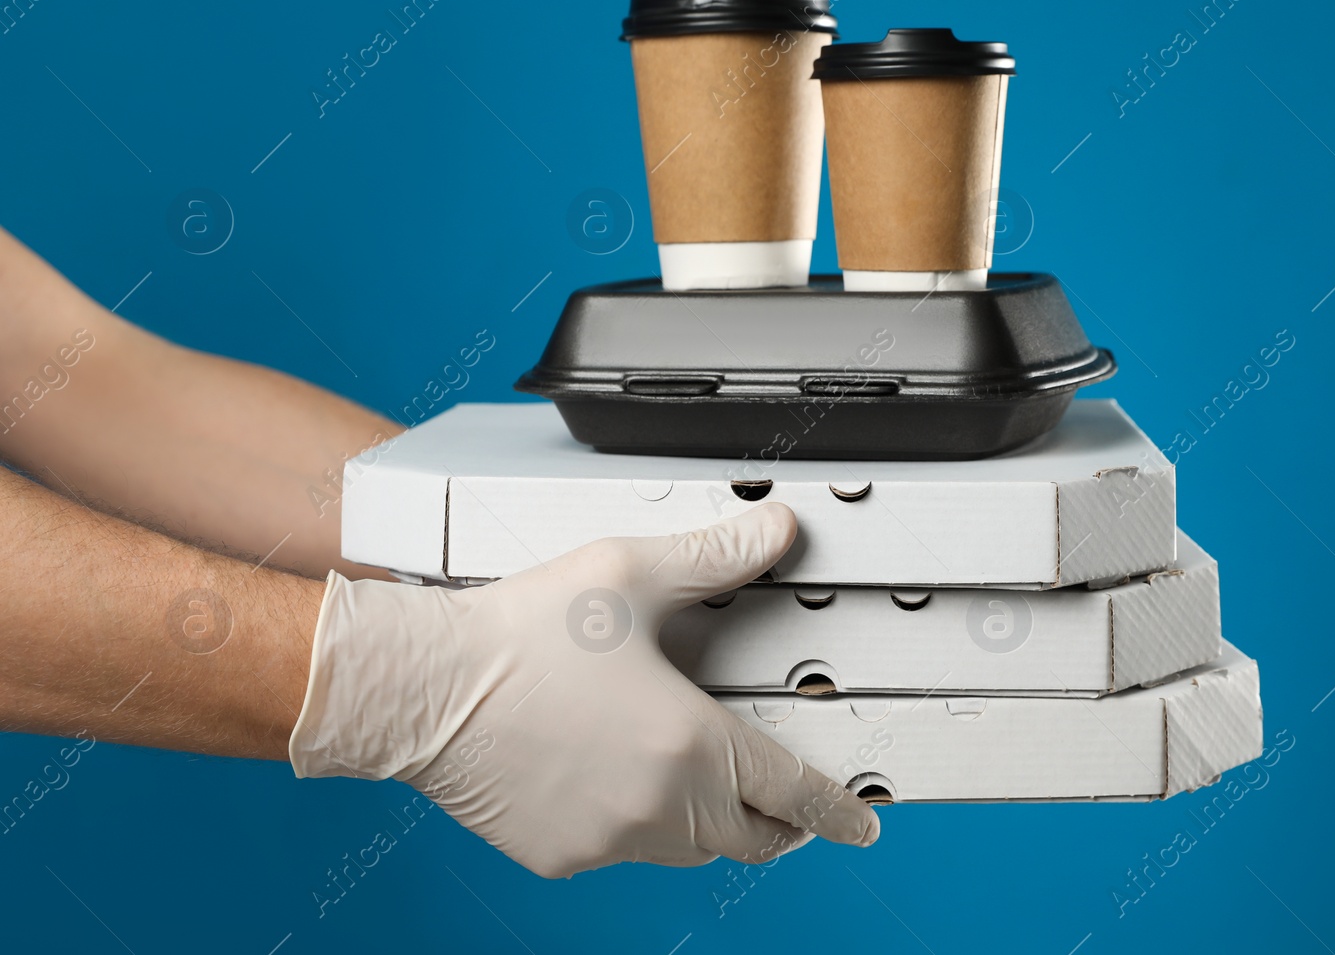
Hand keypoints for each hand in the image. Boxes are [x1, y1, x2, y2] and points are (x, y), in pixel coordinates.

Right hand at [289, 503, 879, 876]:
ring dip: (710, 825)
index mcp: (688, 744)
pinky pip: (623, 852)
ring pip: (689, 850)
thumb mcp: (629, 574)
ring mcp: (606, 840)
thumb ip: (716, 556)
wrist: (421, 688)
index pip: (792, 793)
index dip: (835, 810)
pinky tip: (618, 781)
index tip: (860, 823)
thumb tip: (777, 530)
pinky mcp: (560, 856)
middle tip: (788, 805)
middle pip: (748, 839)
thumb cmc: (519, 632)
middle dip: (779, 825)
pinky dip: (639, 828)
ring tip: (701, 780)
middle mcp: (656, 807)